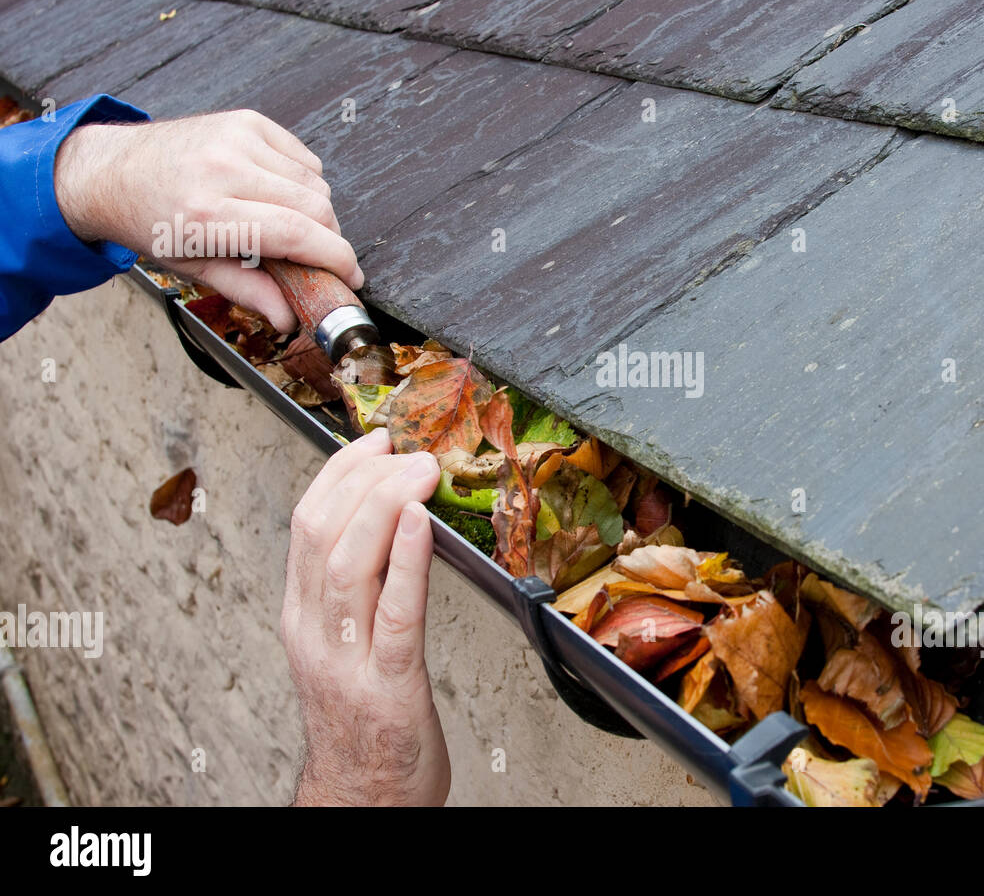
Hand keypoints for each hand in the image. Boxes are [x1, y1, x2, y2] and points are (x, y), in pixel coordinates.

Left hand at [53, 108, 360, 333]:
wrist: (112, 170)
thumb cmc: (151, 221)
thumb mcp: (192, 267)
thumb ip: (247, 291)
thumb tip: (289, 319)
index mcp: (206, 213)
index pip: (297, 233)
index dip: (336, 258)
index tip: (351, 277)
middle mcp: (223, 169)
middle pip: (316, 207)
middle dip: (329, 239)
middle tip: (319, 257)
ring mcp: (236, 138)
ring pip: (316, 183)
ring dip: (316, 211)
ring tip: (287, 223)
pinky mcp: (247, 121)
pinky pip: (303, 158)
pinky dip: (303, 181)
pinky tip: (278, 194)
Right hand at [281, 428, 449, 805]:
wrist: (362, 798)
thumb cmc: (363, 718)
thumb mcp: (343, 643)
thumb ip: (357, 587)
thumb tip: (392, 521)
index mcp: (303, 616)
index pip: (306, 524)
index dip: (340, 472)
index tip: (374, 441)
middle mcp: (315, 632)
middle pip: (321, 533)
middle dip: (364, 478)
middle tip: (406, 450)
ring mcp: (347, 659)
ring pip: (349, 565)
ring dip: (386, 506)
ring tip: (419, 472)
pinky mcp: (389, 686)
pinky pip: (396, 614)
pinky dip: (408, 562)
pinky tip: (424, 526)